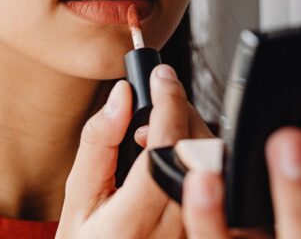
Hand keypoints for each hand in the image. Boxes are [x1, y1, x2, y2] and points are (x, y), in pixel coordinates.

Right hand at [56, 64, 214, 237]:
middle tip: (158, 102)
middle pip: (198, 151)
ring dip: (194, 135)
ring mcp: (195, 235)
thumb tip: (122, 96)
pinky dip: (205, 160)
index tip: (160, 76)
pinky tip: (181, 161)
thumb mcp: (77, 196)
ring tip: (161, 137)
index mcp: (132, 221)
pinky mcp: (207, 233)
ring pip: (215, 166)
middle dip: (181, 113)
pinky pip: (223, 186)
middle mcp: (173, 231)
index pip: (165, 145)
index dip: (167, 100)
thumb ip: (98, 142)